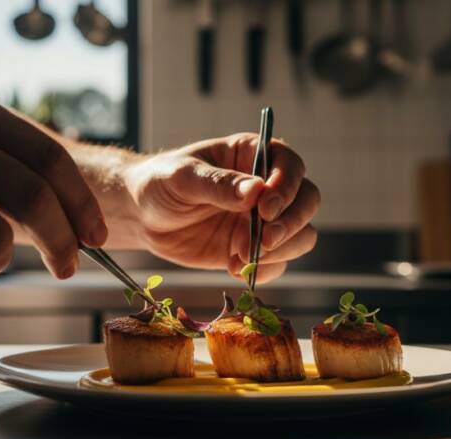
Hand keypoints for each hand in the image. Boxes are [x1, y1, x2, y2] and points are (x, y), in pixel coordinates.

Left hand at [123, 133, 319, 281]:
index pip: (290, 166)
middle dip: (292, 223)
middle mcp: (267, 187)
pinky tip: (234, 268)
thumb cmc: (160, 183)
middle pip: (307, 201)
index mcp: (252, 155)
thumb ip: (217, 183)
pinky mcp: (255, 249)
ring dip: (280, 251)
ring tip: (240, 257)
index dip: (286, 187)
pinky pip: (278, 263)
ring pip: (301, 235)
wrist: (143, 216)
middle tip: (265, 240)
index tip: (265, 208)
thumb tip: (254, 190)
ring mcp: (264, 220)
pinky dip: (263, 271)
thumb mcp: (182, 177)